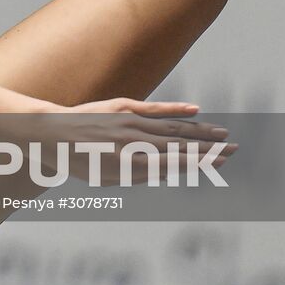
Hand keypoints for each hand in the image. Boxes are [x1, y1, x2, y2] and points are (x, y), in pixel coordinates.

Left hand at [37, 98, 235, 186]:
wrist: (50, 135)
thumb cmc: (78, 162)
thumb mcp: (106, 178)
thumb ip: (138, 175)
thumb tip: (167, 171)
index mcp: (131, 165)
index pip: (175, 163)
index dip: (201, 162)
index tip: (222, 162)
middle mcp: (133, 142)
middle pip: (180, 145)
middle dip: (209, 148)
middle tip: (235, 148)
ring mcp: (128, 122)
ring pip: (171, 127)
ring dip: (199, 131)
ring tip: (222, 133)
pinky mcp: (121, 106)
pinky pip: (153, 109)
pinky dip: (175, 109)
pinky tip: (195, 109)